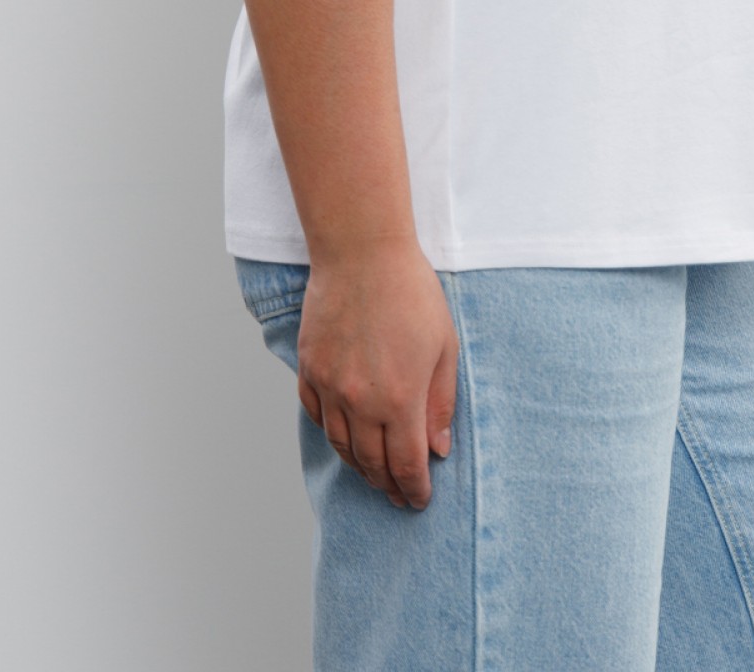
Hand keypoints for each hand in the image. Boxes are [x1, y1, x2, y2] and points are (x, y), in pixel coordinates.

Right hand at [294, 237, 458, 511]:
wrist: (361, 252)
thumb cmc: (411, 293)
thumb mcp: (444, 346)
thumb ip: (440, 402)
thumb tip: (438, 448)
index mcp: (401, 399)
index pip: (406, 465)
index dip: (414, 489)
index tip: (419, 500)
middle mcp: (361, 402)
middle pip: (371, 463)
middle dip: (387, 485)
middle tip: (397, 495)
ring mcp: (330, 386)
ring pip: (342, 446)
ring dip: (359, 467)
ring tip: (373, 474)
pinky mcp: (309, 368)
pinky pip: (318, 416)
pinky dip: (332, 434)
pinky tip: (345, 437)